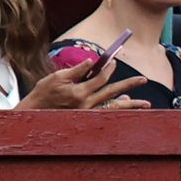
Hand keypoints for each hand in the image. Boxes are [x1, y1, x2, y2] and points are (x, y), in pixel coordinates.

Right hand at [16, 59, 150, 109]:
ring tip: (146, 103)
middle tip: (143, 79)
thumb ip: (76, 70)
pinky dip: (118, 110)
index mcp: (78, 94)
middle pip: (112, 93)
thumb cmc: (43, 94)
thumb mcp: (56, 78)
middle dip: (129, 85)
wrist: (34, 114)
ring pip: (114, 108)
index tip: (113, 61)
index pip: (100, 79)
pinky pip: (107, 114)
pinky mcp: (87, 119)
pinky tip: (126, 103)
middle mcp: (86, 105)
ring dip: (131, 104)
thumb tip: (91, 61)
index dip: (108, 69)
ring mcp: (88, 114)